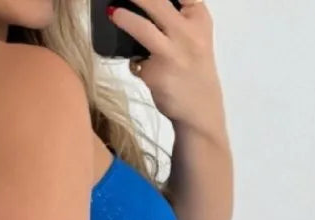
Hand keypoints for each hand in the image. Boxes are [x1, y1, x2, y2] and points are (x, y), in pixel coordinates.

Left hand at [109, 1, 223, 131]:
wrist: (201, 113)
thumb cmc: (194, 70)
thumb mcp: (194, 37)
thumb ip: (175, 17)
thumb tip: (140, 5)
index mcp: (199, 18)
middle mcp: (189, 33)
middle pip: (155, 1)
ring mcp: (173, 54)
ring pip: (141, 27)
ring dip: (123, 18)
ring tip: (112, 13)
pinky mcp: (157, 74)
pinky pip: (137, 61)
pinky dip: (136, 63)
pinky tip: (141, 67)